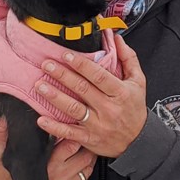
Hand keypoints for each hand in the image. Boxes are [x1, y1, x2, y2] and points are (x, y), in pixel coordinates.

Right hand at [0, 118, 98, 179]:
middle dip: (84, 145)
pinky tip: (76, 165)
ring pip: (86, 170)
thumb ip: (1, 136)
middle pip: (84, 157)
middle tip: (81, 136)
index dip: (73, 133)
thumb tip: (4, 118)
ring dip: (86, 159)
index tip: (71, 127)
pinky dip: (83, 173)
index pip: (71, 145)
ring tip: (81, 149)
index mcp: (46, 169)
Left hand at [35, 34, 147, 157]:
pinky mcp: (89, 138)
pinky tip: (42, 119)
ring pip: (74, 109)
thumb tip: (117, 38)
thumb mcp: (138, 81)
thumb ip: (128, 58)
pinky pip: (70, 133)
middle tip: (47, 65)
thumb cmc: (135, 108)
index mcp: (120, 92)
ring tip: (40, 86)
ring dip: (55, 97)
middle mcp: (108, 108)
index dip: (82, 65)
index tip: (66, 55)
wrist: (139, 141)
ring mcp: (98, 125)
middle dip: (63, 75)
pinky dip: (55, 127)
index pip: (99, 76)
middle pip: (83, 89)